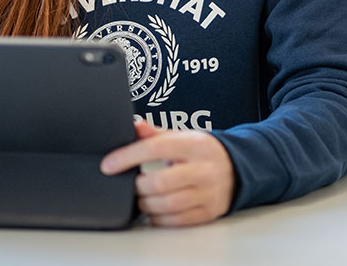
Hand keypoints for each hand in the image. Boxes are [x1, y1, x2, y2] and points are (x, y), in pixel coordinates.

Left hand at [100, 120, 234, 226]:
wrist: (237, 168)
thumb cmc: (202, 152)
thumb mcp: (183, 136)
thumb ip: (156, 134)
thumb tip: (134, 125)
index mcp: (194, 145)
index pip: (156, 149)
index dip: (128, 157)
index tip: (108, 165)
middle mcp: (203, 169)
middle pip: (160, 183)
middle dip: (137, 186)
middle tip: (132, 184)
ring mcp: (207, 192)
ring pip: (166, 205)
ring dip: (146, 204)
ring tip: (142, 197)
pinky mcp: (208, 212)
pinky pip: (176, 220)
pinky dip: (159, 217)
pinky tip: (155, 209)